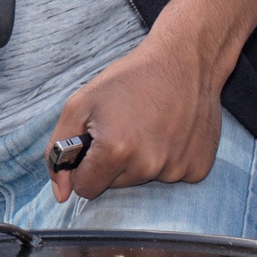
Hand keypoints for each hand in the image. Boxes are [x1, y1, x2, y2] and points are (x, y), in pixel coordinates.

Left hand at [45, 30, 223, 202]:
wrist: (185, 61)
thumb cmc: (128, 79)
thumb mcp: (79, 105)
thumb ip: (58, 152)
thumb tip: (61, 195)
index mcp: (115, 150)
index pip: (85, 189)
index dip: (84, 168)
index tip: (92, 148)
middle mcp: (148, 165)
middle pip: (114, 185)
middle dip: (112, 163)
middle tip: (123, 128)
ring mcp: (177, 169)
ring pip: (141, 181)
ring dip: (139, 161)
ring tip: (147, 127)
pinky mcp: (198, 169)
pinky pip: (170, 177)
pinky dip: (166, 160)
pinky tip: (169, 133)